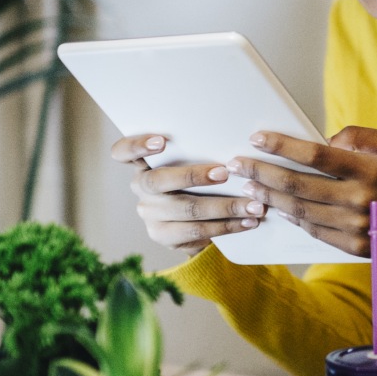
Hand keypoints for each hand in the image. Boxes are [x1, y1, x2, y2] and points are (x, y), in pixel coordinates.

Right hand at [110, 134, 264, 254]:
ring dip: (225, 207)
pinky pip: (197, 232)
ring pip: (186, 210)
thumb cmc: (199, 180)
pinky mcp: (164, 236)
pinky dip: (227, 226)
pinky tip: (248, 222)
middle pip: (157, 181)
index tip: (162, 141)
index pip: (123, 152)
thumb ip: (198, 152)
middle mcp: (141, 188)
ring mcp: (150, 214)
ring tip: (253, 205)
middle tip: (225, 173)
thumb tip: (235, 139)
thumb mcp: (193, 162)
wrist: (196, 222)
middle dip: (193, 176)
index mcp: (143, 164)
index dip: (137, 146)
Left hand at [230, 127, 376, 292]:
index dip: (281, 145)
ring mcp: (355, 227)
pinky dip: (292, 217)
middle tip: (237, 164)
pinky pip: (313, 230)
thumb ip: (360, 136)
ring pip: (299, 210)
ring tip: (248, 186)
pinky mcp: (353, 246)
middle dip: (261, 173)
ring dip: (269, 197)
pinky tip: (277, 206)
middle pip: (298, 185)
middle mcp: (360, 200)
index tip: (257, 137)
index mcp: (371, 170)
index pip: (315, 155)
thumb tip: (324, 140)